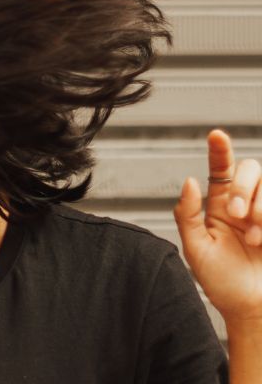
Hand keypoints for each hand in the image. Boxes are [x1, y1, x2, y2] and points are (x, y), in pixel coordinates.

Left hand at [173, 129, 261, 323]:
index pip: (220, 169)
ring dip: (261, 207)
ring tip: (254, 238)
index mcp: (220, 205)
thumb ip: (188, 215)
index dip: (220, 149)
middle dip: (244, 188)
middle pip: (250, 169)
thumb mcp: (196, 249)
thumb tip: (189, 181)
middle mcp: (246, 203)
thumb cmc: (221, 282)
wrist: (251, 309)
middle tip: (237, 215)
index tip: (216, 134)